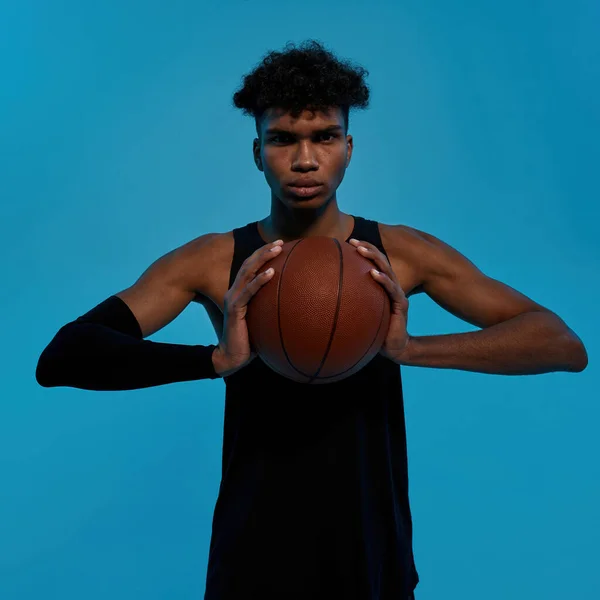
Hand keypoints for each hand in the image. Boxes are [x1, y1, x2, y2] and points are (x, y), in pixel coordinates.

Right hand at [213, 239, 283, 375]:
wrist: (233, 357)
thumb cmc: (251, 341)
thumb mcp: (264, 321)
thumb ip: (273, 310)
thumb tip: (296, 307)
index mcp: (240, 293)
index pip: (252, 268)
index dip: (263, 254)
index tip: (280, 245)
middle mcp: (234, 292)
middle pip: (249, 264)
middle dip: (264, 250)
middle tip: (280, 241)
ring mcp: (233, 299)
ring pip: (247, 272)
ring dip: (263, 258)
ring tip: (277, 249)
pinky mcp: (235, 309)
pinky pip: (248, 292)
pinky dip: (259, 280)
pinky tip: (271, 272)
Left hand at [349, 238, 409, 361]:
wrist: (393, 347)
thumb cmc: (374, 332)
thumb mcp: (357, 314)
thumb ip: (347, 303)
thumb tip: (321, 299)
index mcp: (380, 286)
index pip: (372, 263)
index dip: (362, 251)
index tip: (347, 243)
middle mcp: (390, 286)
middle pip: (380, 261)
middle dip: (367, 248)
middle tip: (353, 242)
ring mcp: (397, 293)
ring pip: (386, 270)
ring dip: (373, 258)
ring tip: (361, 250)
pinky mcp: (401, 304)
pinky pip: (392, 289)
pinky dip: (383, 280)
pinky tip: (374, 274)